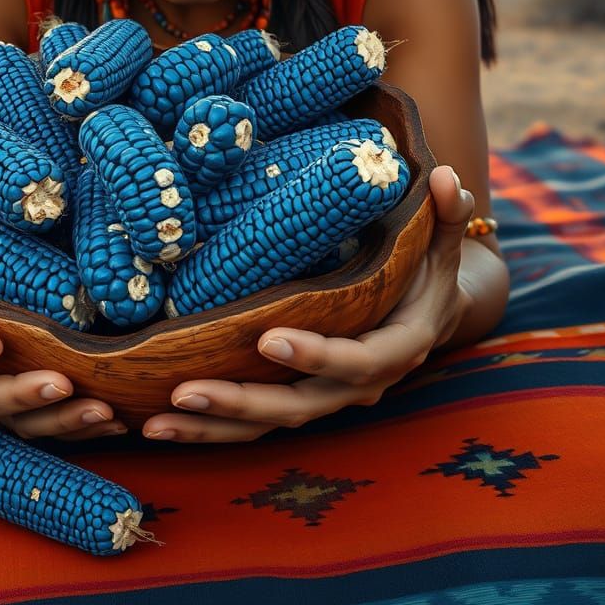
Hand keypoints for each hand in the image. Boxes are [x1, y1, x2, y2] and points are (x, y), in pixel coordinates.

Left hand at [141, 164, 474, 442]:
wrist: (430, 312)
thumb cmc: (428, 268)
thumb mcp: (443, 241)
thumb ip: (447, 213)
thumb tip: (450, 176)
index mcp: (398, 347)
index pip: (357, 361)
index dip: (316, 355)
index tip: (268, 338)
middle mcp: (361, 385)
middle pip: (300, 406)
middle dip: (242, 401)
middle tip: (185, 390)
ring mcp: (328, 398)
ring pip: (268, 424)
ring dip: (213, 426)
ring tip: (154, 422)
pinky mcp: (300, 399)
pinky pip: (254, 423)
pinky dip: (210, 428)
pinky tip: (158, 423)